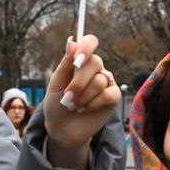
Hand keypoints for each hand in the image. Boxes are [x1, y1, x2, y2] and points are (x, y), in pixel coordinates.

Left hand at [41, 34, 119, 169]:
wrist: (61, 128)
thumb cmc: (56, 103)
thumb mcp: (55, 83)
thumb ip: (65, 64)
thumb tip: (71, 41)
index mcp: (81, 61)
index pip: (90, 42)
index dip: (86, 47)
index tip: (77, 60)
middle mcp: (96, 69)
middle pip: (95, 62)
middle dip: (78, 82)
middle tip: (67, 96)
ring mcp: (106, 82)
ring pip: (99, 80)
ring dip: (83, 96)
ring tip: (74, 105)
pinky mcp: (113, 97)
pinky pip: (108, 94)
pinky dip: (93, 103)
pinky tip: (85, 109)